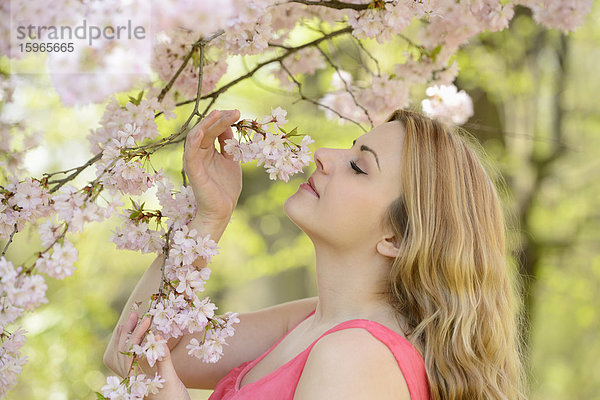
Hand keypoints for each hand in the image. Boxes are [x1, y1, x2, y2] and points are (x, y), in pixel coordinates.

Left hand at [115, 312, 189, 399]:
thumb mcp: (169, 379)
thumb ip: (162, 359)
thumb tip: (156, 337)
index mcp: (133, 379)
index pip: (129, 352)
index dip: (137, 334)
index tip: (147, 320)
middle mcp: (131, 377)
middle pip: (123, 351)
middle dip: (128, 331)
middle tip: (134, 314)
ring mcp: (135, 376)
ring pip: (126, 353)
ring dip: (129, 335)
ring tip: (132, 319)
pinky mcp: (143, 376)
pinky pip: (134, 356)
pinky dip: (134, 343)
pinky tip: (137, 335)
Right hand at [184, 109, 241, 225]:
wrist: (222, 210)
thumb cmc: (226, 188)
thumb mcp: (231, 161)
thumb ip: (229, 145)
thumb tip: (230, 125)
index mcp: (208, 149)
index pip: (214, 128)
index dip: (224, 119)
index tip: (238, 113)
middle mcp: (199, 152)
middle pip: (207, 129)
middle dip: (220, 119)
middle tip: (236, 112)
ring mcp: (195, 160)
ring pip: (196, 136)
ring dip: (207, 124)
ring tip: (218, 114)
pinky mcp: (192, 170)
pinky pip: (190, 152)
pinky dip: (194, 140)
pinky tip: (202, 131)